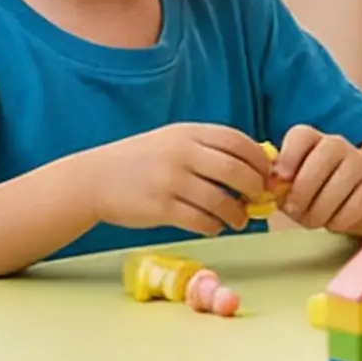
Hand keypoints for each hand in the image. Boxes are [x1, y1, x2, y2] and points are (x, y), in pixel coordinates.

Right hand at [83, 124, 271, 236]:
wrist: (94, 178)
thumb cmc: (143, 159)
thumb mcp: (175, 140)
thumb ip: (209, 147)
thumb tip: (253, 163)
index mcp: (189, 133)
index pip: (238, 141)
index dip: (258, 159)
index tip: (267, 174)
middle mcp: (182, 154)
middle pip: (235, 170)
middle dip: (255, 187)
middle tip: (260, 199)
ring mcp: (170, 181)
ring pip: (220, 200)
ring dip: (237, 213)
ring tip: (239, 220)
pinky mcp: (159, 208)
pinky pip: (198, 220)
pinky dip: (213, 226)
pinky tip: (214, 227)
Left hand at [275, 126, 361, 235]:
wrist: (360, 202)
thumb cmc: (316, 194)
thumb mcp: (293, 187)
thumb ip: (279, 185)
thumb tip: (270, 186)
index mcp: (313, 141)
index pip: (301, 136)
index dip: (288, 157)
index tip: (279, 180)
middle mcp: (338, 145)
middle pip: (323, 156)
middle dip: (303, 190)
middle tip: (294, 210)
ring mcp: (361, 163)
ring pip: (338, 184)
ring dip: (319, 211)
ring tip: (313, 220)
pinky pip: (354, 206)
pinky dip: (339, 221)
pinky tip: (335, 221)